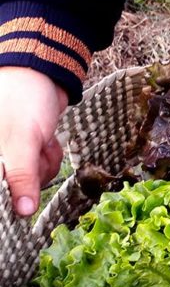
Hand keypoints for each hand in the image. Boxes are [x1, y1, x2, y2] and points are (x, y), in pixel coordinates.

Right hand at [0, 67, 67, 215]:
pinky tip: (47, 140)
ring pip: (32, 180)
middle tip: (37, 149)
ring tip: (43, 141)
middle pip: (17, 190)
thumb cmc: (24, 101)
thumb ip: (21, 177)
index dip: (14, 194)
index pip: (2, 192)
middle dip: (35, 171)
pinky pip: (40, 168)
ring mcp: (8, 156)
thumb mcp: (23, 141)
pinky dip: (49, 156)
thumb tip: (23, 211)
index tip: (27, 191)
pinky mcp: (25, 153)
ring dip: (45, 163)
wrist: (44, 75)